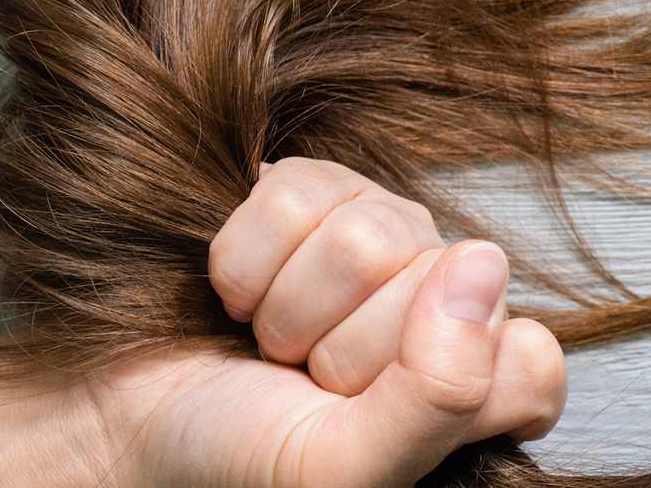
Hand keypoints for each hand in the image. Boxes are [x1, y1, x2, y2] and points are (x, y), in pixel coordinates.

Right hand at [86, 157, 566, 485]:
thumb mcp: (346, 469)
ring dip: (292, 305)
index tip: (371, 417)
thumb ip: (440, 394)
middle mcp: (445, 309)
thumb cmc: (238, 465)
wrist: (122, 429)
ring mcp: (385, 243)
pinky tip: (238, 296)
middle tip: (303, 384)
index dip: (444, 382)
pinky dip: (245, 258)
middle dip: (346, 348)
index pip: (529, 359)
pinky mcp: (315, 194)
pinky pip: (301, 190)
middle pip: (442, 282)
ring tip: (269, 344)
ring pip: (372, 231)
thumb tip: (483, 259)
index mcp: (479, 390)